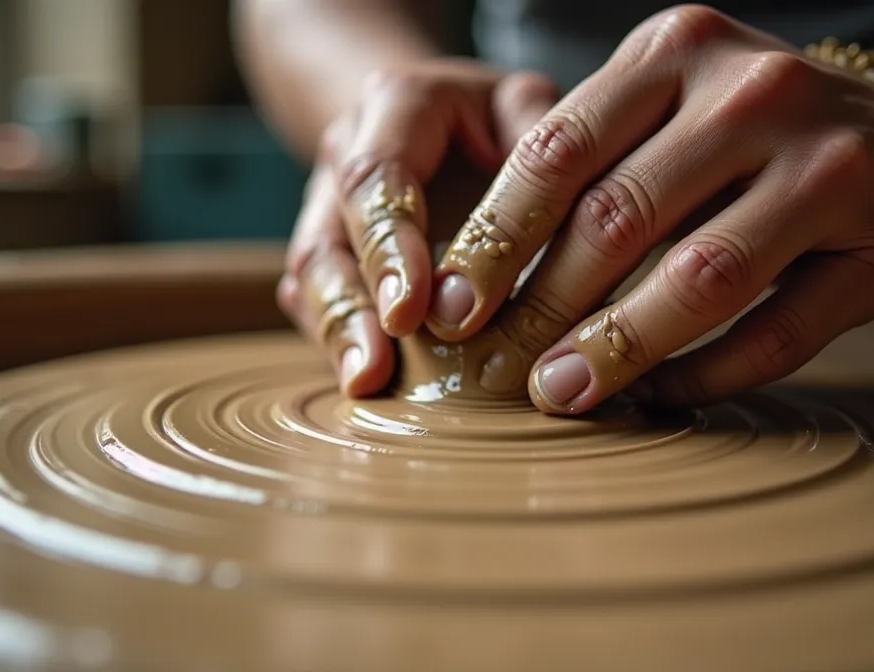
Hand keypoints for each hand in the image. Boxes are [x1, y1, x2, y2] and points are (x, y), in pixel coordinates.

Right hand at [278, 59, 558, 393]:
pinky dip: (336, 341)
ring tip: (364, 383)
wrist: (446, 120)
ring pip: (313, 274)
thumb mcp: (527, 105)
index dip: (389, 246)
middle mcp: (346, 154)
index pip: (377, 177)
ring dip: (337, 333)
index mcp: (397, 107)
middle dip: (351, 306)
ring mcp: (328, 208)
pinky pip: (315, 300)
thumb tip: (560, 205)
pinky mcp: (329, 255)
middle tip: (374, 367)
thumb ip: (541, 140)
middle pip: (330, 235)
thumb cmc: (498, 117)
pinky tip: (362, 379)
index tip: (410, 311)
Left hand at [429, 5, 873, 413]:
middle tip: (492, 365)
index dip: (494, 239)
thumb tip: (482, 285)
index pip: (559, 151)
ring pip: (699, 276)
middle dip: (542, 305)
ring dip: (618, 348)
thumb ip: (592, 169)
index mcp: (679, 52)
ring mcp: (830, 165)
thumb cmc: (753, 134)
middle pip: (620, 217)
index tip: (449, 307)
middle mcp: (754, 93)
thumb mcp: (669, 107)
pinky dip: (704, 374)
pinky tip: (656, 395)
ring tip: (561, 392)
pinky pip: (775, 331)